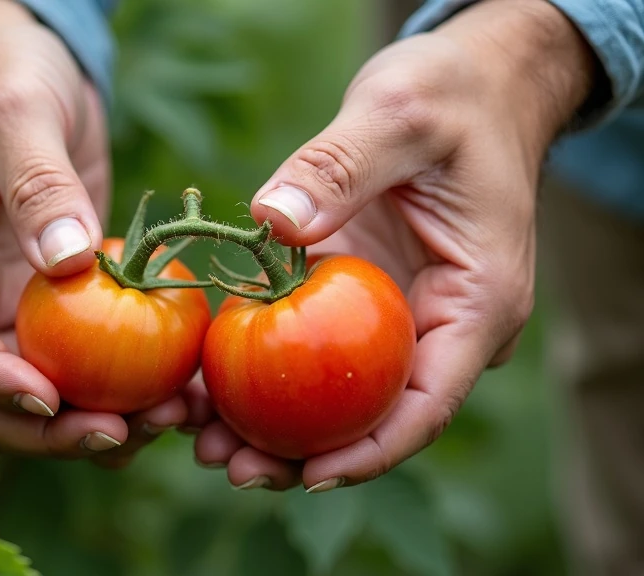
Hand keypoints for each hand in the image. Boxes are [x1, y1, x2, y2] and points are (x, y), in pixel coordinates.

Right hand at [0, 0, 186, 465]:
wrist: (22, 66)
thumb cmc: (0, 73)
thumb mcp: (14, 111)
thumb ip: (35, 183)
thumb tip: (66, 263)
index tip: (55, 402)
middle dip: (55, 430)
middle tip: (127, 432)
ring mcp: (9, 315)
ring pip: (47, 401)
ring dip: (103, 422)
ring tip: (174, 415)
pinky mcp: (59, 312)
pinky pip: (92, 369)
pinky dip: (134, 390)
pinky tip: (185, 390)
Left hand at [191, 0, 596, 489]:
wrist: (466, 85)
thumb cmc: (450, 95)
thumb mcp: (401, 115)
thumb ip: (342, 166)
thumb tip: (273, 224)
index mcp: (475, 301)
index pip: (428, 401)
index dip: (370, 449)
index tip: (308, 474)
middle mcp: (438, 323)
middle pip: (373, 413)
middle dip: (304, 453)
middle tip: (231, 468)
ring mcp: (395, 315)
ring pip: (335, 393)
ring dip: (271, 423)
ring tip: (203, 441)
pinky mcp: (356, 297)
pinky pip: (309, 345)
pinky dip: (260, 366)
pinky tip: (205, 383)